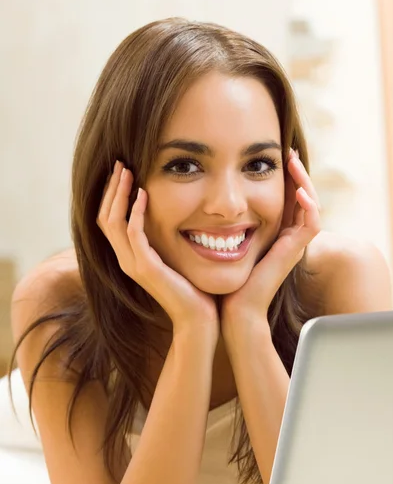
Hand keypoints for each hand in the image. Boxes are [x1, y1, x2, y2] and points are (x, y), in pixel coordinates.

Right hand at [97, 161, 218, 334]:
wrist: (198, 319)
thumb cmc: (192, 289)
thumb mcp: (174, 258)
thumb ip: (165, 240)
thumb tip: (171, 217)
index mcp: (130, 257)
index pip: (109, 220)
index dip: (112, 195)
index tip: (123, 171)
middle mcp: (125, 260)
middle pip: (104, 217)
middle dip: (112, 189)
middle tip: (121, 164)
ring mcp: (133, 265)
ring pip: (113, 222)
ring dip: (119, 194)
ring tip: (128, 172)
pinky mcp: (146, 268)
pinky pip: (133, 234)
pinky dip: (136, 212)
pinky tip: (144, 194)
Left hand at [221, 148, 320, 331]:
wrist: (232, 309)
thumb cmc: (223, 280)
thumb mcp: (221, 242)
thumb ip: (219, 225)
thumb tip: (203, 202)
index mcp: (272, 234)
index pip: (286, 198)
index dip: (283, 177)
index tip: (273, 156)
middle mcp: (287, 238)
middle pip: (302, 198)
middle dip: (296, 172)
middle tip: (287, 152)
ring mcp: (293, 245)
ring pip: (311, 205)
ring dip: (304, 180)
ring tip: (292, 160)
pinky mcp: (295, 252)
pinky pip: (312, 223)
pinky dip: (309, 204)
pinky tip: (296, 188)